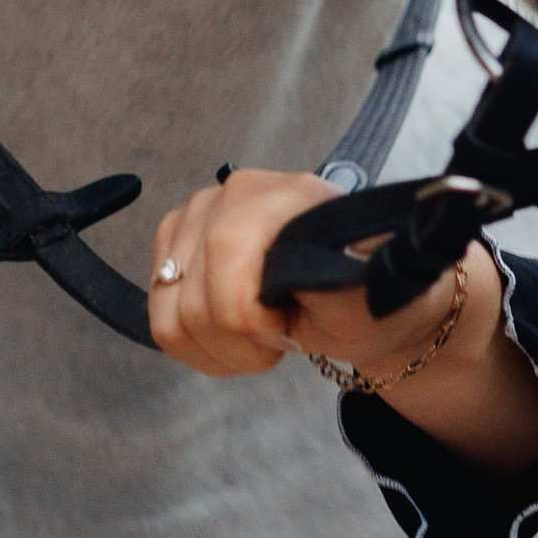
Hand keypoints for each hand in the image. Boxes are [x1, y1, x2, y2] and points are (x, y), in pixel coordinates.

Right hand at [147, 172, 537, 462]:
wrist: (374, 296)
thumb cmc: (380, 295)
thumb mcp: (376, 302)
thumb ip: (344, 289)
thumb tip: (322, 275)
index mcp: (289, 195)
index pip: (230, 266)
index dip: (254, 322)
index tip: (294, 330)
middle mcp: (236, 190)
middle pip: (194, 298)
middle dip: (239, 341)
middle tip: (285, 336)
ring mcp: (199, 212)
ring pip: (169, 312)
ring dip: (217, 347)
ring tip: (264, 335)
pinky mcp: (175, 239)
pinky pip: (156, 314)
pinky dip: (196, 342)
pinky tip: (237, 333)